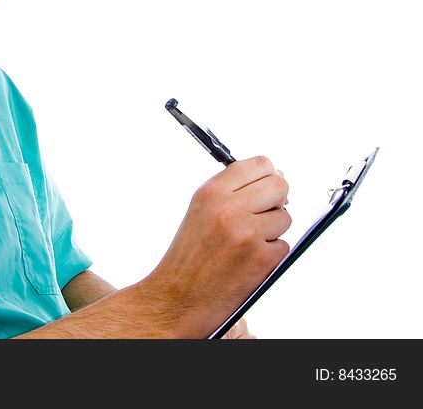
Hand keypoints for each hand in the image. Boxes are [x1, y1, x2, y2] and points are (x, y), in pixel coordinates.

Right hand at [144, 156, 290, 336]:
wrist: (176, 297)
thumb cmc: (189, 255)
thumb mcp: (201, 210)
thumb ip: (232, 191)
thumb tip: (276, 177)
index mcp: (211, 191)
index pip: (260, 164)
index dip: (269, 175)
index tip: (265, 187)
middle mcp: (229, 208)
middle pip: (280, 186)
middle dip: (277, 201)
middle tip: (261, 216)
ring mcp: (247, 233)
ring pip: (285, 217)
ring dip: (273, 231)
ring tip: (246, 243)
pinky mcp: (261, 258)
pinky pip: (283, 245)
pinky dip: (271, 255)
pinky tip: (247, 261)